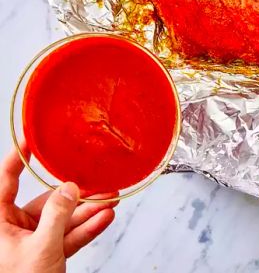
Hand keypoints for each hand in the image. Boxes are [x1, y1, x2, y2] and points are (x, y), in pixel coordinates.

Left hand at [0, 146, 116, 272]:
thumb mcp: (41, 247)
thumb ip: (58, 214)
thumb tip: (69, 187)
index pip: (6, 181)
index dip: (18, 159)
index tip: (32, 140)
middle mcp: (12, 229)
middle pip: (46, 202)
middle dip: (76, 195)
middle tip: (98, 182)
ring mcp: (31, 243)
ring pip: (62, 220)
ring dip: (88, 212)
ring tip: (112, 200)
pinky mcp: (47, 255)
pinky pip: (69, 237)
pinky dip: (87, 229)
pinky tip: (105, 218)